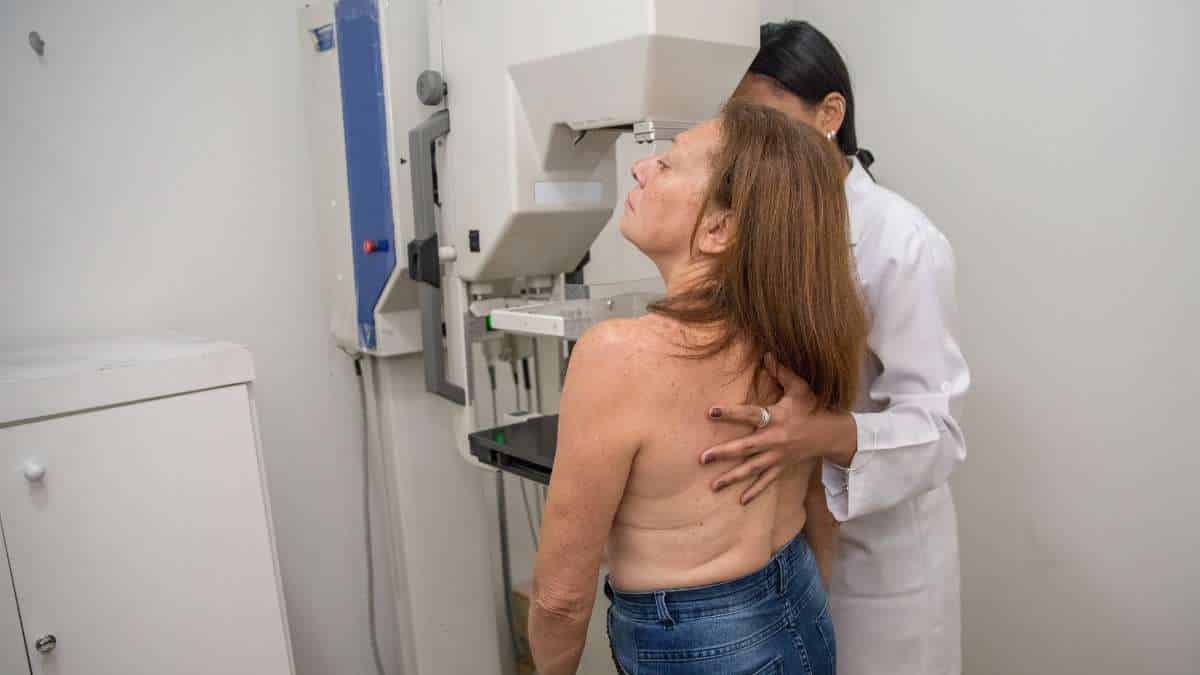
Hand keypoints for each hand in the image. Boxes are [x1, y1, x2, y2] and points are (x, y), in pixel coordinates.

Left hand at [701, 354, 857, 503]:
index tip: (711, 412)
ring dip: (732, 478)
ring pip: (752, 469)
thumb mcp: (800, 388)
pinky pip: (767, 481)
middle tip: (702, 458)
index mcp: (777, 418)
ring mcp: (778, 456)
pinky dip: (754, 491)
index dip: (731, 413)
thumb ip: (782, 372)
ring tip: (713, 486)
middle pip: (746, 448)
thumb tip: (766, 354)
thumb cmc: (813, 407)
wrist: (831, 433)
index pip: (750, 414)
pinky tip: (740, 501)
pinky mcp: (782, 466)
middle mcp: (775, 439)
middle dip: (724, 454)